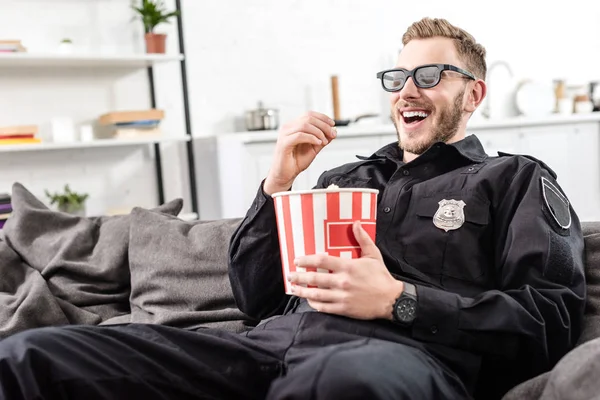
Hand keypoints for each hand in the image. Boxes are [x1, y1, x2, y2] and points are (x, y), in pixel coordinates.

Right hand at [263, 111, 336, 194]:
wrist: (285, 175)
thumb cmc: (296, 162)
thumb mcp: (314, 149)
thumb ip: (323, 139)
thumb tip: (334, 131)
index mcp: (294, 126)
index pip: (309, 115)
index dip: (322, 117)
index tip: (333, 124)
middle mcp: (288, 128)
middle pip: (308, 118)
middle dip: (323, 125)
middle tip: (332, 133)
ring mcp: (284, 134)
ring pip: (304, 125)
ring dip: (318, 132)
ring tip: (324, 141)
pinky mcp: (284, 143)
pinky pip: (300, 135)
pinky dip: (312, 138)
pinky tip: (318, 143)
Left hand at [289, 221, 403, 319]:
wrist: (391, 300)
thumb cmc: (381, 277)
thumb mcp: (373, 255)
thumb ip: (363, 239)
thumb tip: (356, 223)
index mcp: (348, 267)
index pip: (321, 261)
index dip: (306, 260)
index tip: (297, 260)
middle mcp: (343, 282)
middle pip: (314, 279)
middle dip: (299, 277)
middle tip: (290, 275)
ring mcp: (342, 297)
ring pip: (316, 295)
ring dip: (302, 291)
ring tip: (294, 288)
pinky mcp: (344, 309)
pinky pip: (324, 307)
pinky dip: (314, 304)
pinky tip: (309, 300)